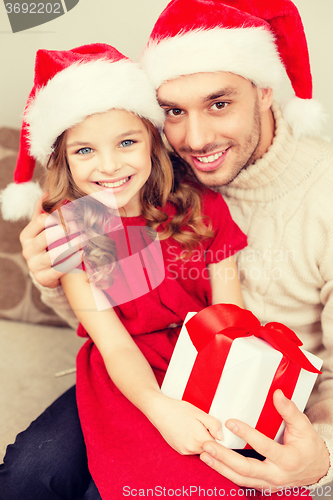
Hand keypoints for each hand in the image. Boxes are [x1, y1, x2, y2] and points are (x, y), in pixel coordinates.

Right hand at [20, 195, 81, 287]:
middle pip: (48, 236)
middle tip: (81, 225)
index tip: (73, 214)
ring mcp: (34, 265)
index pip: (42, 221)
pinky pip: (60, 268)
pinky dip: (73, 260)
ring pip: (54, 253)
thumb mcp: (42, 229)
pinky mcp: (43, 278)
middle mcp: (27, 250)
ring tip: (85, 238)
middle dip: (66, 230)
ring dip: (72, 245)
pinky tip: (83, 254)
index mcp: (26, 235)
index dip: (59, 216)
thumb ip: (43, 211)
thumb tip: (47, 193)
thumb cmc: (46, 246)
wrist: (45, 272)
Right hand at [149, 395, 222, 454]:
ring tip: (195, 427)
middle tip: (204, 425)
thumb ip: (213, 424)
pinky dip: (194, 443)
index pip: (218, 445)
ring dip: (202, 441)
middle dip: (210, 439)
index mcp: (199, 439)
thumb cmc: (179, 409)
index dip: (219, 438)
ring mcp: (185, 451)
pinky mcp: (180, 451)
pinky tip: (189, 431)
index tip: (216, 430)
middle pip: (210, 449)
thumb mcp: (199, 412)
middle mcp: (192, 448)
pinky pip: (192, 450)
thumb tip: (221, 436)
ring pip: (201, 450)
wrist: (159, 411)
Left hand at [200, 390, 328, 490]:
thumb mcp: (304, 426)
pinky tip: (214, 462)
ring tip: (204, 454)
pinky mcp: (263, 486)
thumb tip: (278, 393)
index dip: (247, 434)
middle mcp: (277, 475)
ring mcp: (269, 483)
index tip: (230, 422)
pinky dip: (226, 473)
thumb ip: (289, 410)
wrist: (317, 469)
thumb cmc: (309, 445)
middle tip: (208, 444)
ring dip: (220, 467)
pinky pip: (242, 482)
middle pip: (246, 469)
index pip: (264, 446)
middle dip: (224, 457)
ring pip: (241, 479)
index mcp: (288, 459)